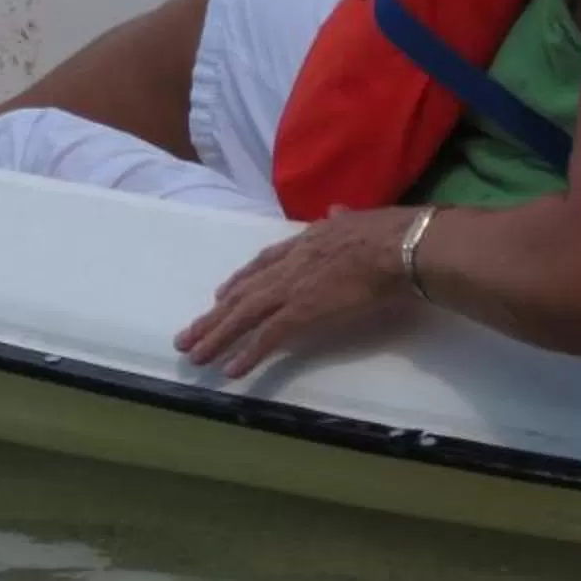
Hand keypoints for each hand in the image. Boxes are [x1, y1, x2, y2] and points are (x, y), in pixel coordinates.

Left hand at [176, 206, 421, 376]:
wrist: (394, 247)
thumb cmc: (385, 234)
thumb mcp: (355, 219)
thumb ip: (342, 219)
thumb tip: (337, 211)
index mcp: (300, 243)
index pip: (260, 265)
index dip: (238, 282)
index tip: (219, 295)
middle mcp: (286, 266)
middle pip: (241, 294)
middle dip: (213, 317)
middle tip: (187, 337)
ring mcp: (290, 290)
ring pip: (243, 316)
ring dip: (216, 337)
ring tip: (193, 355)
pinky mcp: (301, 313)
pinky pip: (267, 337)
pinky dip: (247, 353)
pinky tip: (230, 370)